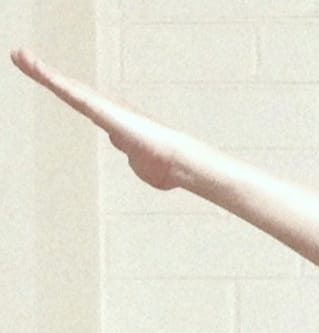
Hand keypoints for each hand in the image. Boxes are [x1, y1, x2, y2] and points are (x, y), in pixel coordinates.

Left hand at [10, 46, 201, 190]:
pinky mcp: (96, 106)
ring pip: (65, 86)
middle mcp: (108, 109)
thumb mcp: (145, 168)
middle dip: (49, 76)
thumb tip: (137, 160)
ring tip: (19, 56)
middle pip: (72, 90)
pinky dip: (45, 75)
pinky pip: (65, 88)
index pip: (88, 106)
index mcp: (116, 123)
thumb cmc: (167, 167)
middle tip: (26, 60)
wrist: (177, 160)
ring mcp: (102, 106)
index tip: (60, 85)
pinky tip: (29, 63)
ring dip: (40, 70)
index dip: (72, 93)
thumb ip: (137, 161)